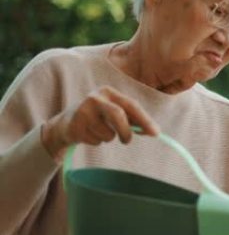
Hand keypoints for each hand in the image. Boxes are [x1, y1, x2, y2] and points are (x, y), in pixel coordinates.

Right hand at [41, 86, 159, 161]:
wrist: (66, 124)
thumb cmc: (99, 118)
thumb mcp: (115, 114)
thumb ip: (133, 120)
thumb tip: (154, 132)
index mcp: (109, 93)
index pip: (131, 105)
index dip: (145, 120)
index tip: (156, 133)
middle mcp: (95, 98)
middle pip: (118, 115)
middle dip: (126, 131)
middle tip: (127, 141)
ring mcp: (83, 110)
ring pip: (107, 132)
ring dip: (108, 138)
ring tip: (100, 133)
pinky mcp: (75, 125)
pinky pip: (95, 140)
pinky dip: (96, 142)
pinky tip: (88, 135)